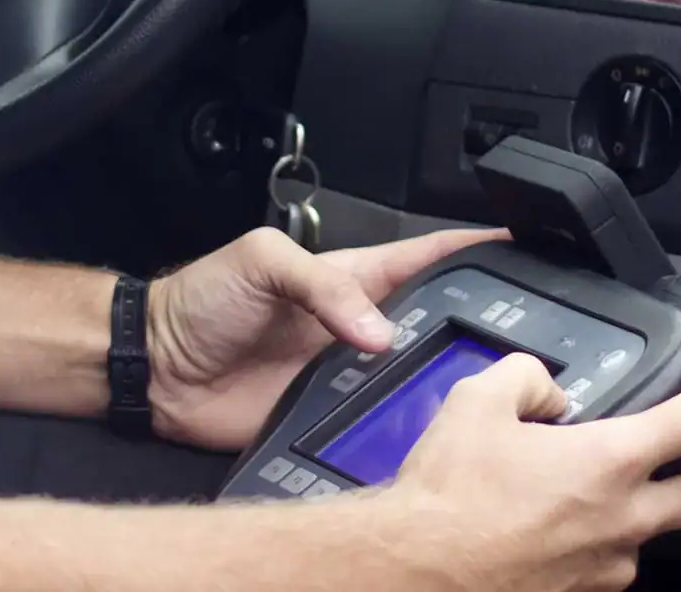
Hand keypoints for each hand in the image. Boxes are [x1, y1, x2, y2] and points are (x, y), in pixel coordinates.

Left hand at [147, 227, 507, 448]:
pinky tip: (425, 432)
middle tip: (517, 337)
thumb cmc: (203, 298)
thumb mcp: (265, 261)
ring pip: (416, 378)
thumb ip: (323, 285)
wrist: (158, 365)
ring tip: (482, 388)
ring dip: (442, 382)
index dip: (475, 250)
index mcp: (355, 277)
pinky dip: (400, 428)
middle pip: (435, 323)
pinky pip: (376, 425)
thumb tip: (380, 332)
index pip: (429, 256)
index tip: (523, 247)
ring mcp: (349, 374)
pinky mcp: (331, 418)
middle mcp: (361, 326)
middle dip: (476, 326)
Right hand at [384, 356, 680, 591]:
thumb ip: (526, 379)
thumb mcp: (477, 402)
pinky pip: (602, 567)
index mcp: (608, 462)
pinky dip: (586, 547)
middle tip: (663, 460)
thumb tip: (544, 392)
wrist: (414, 570)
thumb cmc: (448, 498)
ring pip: (646, 537)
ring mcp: (602, 566)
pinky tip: (541, 531)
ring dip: (627, 515)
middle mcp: (620, 520)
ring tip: (570, 497)